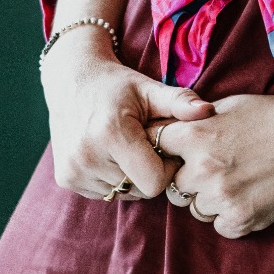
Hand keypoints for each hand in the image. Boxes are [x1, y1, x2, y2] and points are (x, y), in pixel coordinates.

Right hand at [41, 28, 213, 199]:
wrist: (72, 80)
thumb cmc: (117, 85)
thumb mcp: (149, 89)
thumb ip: (180, 102)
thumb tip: (209, 111)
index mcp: (110, 133)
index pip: (154, 182)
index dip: (166, 167)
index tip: (162, 146)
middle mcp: (87, 156)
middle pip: (139, 189)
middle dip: (148, 171)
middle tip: (142, 143)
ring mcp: (73, 170)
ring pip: (123, 193)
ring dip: (130, 176)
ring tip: (124, 146)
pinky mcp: (65, 178)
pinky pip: (104, 193)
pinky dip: (112, 178)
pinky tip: (107, 153)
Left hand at [157, 93, 273, 237]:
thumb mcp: (230, 105)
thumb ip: (198, 120)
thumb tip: (175, 127)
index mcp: (195, 135)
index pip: (156, 146)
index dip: (167, 149)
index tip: (177, 152)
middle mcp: (201, 168)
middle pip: (175, 183)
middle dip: (190, 178)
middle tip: (217, 168)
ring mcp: (220, 197)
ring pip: (196, 208)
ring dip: (211, 199)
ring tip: (239, 180)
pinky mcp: (240, 220)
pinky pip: (219, 225)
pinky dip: (230, 216)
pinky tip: (250, 196)